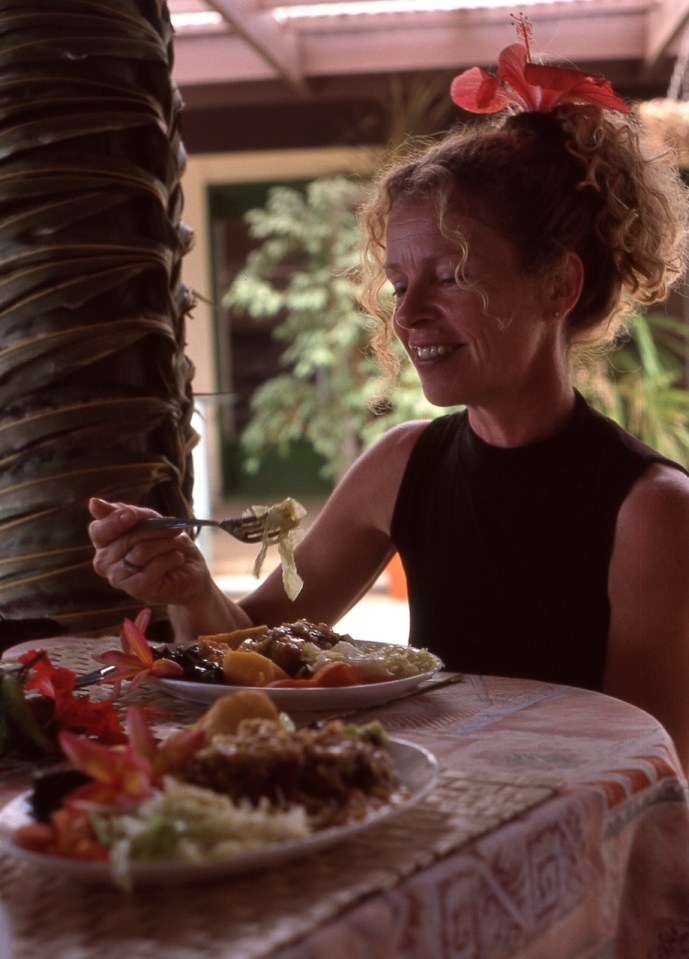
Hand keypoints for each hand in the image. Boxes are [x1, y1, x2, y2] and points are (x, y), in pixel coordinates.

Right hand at [88, 498, 213, 607]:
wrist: (189, 571)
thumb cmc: (165, 543)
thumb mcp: (148, 520)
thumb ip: (123, 512)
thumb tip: (93, 503)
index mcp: (104, 543)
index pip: (99, 530)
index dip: (114, 521)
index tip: (132, 515)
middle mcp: (105, 563)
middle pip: (126, 539)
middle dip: (156, 529)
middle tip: (175, 528)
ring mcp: (119, 578)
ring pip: (142, 551)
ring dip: (167, 543)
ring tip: (178, 544)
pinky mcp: (137, 589)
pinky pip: (154, 566)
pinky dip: (172, 557)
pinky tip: (177, 558)